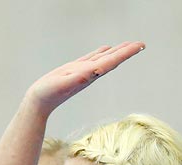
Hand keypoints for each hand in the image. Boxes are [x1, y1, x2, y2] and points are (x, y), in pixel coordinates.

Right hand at [26, 42, 145, 115]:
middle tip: (142, 44)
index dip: (126, 52)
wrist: (39, 103)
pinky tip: (107, 48)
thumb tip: (89, 72)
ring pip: (104, 58)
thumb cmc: (48, 94)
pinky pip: (93, 58)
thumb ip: (75, 78)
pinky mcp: (76, 71)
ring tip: (129, 45)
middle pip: (112, 60)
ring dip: (118, 52)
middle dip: (127, 51)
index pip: (112, 61)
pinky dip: (103, 52)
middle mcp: (90, 74)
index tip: (140, 45)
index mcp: (89, 74)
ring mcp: (83, 72)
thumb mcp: (62, 84)